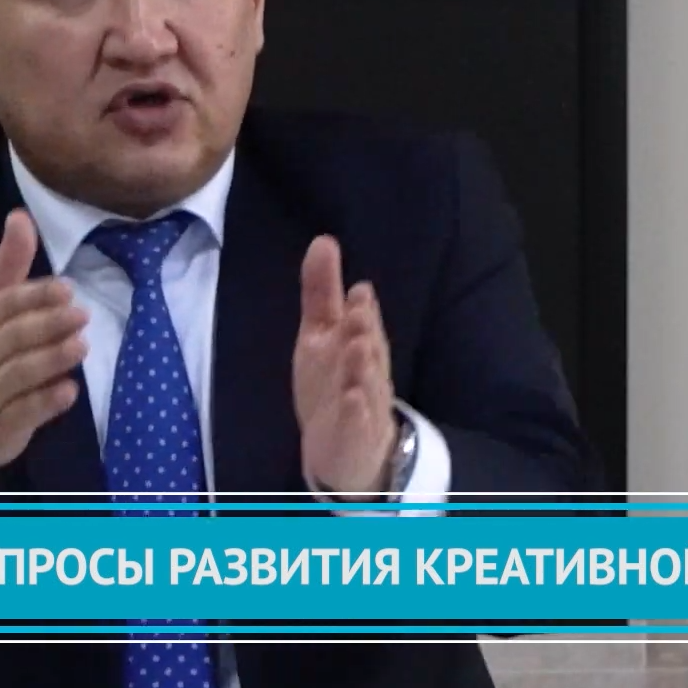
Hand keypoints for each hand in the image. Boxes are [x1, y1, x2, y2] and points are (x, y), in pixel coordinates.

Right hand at [0, 209, 88, 477]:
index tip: (65, 288)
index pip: (1, 304)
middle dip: (47, 324)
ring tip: (81, 346)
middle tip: (81, 314)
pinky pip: (22, 413)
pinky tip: (69, 391)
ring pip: (19, 373)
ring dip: (51, 358)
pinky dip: (46, 402)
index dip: (33, 296)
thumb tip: (20, 216)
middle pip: (13, 336)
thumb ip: (6, 266)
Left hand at [293, 235, 396, 494]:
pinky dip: (356, 412)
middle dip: (363, 330)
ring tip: (358, 347)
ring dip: (363, 366)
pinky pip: (358, 424)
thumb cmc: (334, 382)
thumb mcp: (321, 333)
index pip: (361, 325)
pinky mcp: (356, 436)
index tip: (357, 289)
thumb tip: (323, 239)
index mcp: (358, 345)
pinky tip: (353, 398)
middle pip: (366, 350)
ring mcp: (363, 406)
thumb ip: (322, 291)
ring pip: (366, 384)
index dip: (360, 310)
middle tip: (358, 310)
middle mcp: (365, 372)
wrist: (346, 448)